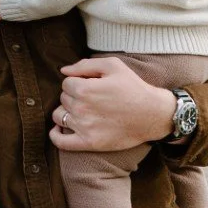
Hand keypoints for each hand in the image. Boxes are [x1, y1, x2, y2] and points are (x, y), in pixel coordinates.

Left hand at [53, 54, 176, 153]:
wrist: (152, 114)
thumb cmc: (134, 88)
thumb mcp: (113, 65)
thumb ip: (85, 64)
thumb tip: (63, 71)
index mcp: (85, 89)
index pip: (66, 83)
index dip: (77, 82)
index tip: (91, 85)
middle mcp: (81, 109)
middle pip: (63, 99)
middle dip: (74, 96)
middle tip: (92, 98)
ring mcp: (84, 128)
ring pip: (59, 116)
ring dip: (66, 111)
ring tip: (81, 111)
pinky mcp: (88, 143)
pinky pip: (61, 142)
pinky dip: (55, 135)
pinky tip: (59, 129)